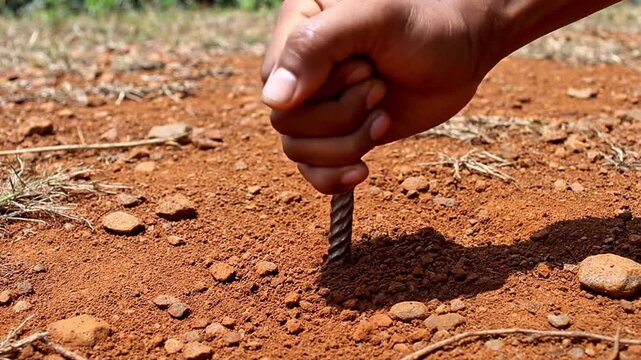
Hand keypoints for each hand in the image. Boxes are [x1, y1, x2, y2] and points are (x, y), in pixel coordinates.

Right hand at [261, 0, 493, 193]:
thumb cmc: (424, 23)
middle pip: (287, 122)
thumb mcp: (372, 18)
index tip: (365, 69)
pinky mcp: (338, 134)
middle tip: (380, 87)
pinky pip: (313, 171)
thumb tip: (273, 101)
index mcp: (295, 30)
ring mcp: (318, 106)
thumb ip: (315, 46)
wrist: (463, 50)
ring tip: (382, 115)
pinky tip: (362, 171)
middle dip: (340, 115)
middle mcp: (299, 72)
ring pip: (298, 151)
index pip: (274, 81)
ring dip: (347, 144)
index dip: (318, 90)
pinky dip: (334, 178)